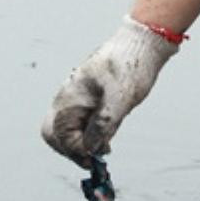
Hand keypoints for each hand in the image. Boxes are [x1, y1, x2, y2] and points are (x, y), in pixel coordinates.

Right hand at [40, 16, 180, 167]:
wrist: (143, 41)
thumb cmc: (131, 64)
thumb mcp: (121, 98)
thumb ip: (104, 124)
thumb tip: (91, 149)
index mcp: (70, 97)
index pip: (60, 136)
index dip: (76, 151)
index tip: (96, 158)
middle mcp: (69, 99)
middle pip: (56, 135)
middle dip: (72, 150)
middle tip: (95, 159)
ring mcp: (78, 98)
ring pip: (70, 130)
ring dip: (84, 143)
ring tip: (106, 145)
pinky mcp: (90, 99)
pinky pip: (83, 122)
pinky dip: (92, 133)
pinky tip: (109, 133)